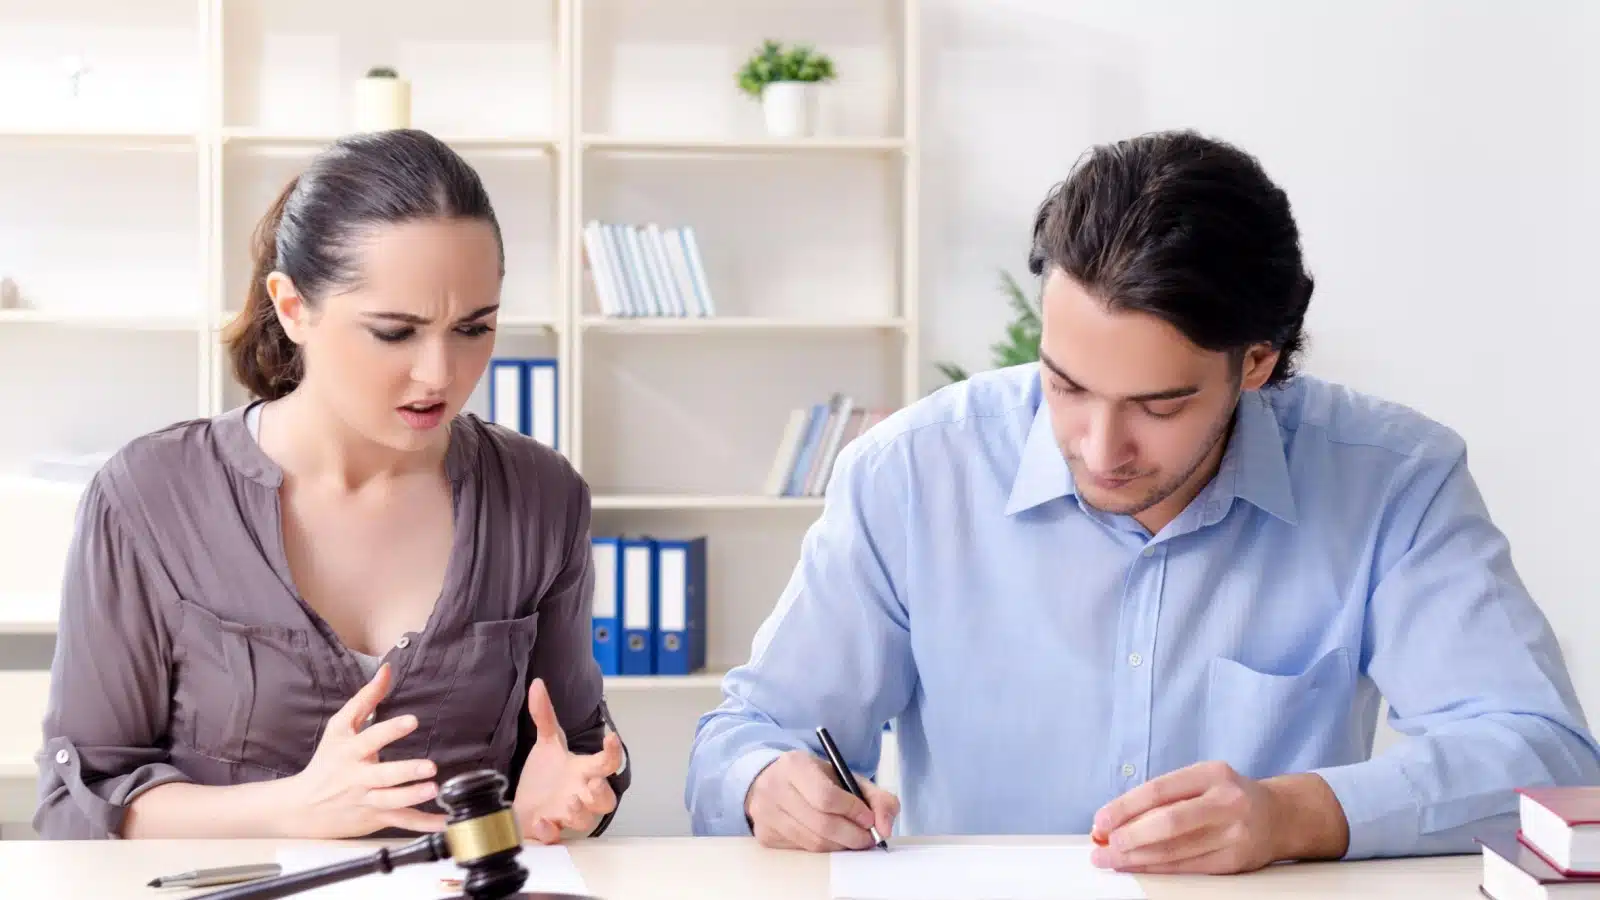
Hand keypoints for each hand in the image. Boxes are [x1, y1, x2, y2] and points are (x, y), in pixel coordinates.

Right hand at [281, 662, 446, 837]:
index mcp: (350, 752)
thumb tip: (387, 670)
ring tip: (434, 789)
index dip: (390, 730)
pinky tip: (442, 822)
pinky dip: (422, 823)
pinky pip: (400, 821)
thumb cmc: (326, 761)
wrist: (302, 807)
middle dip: (406, 771)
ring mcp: (367, 800)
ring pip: (391, 801)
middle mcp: (358, 777)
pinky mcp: (374, 818)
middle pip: (383, 775)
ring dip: (413, 796)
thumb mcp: (340, 727)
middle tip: (430, 767)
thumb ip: (366, 698)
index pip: (371, 738)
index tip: (411, 721)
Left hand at [513, 678, 624, 842]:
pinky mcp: (550, 831)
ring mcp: (567, 815)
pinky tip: (542, 822)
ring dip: (580, 813)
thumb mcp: (546, 744)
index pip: (608, 763)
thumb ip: (544, 715)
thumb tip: (537, 684)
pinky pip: (557, 837)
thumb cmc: (544, 776)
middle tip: (590, 784)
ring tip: (566, 803)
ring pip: (586, 821)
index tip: (611, 737)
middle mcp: (581, 794)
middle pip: (607, 800)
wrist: (524, 803)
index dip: (613, 751)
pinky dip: (551, 831)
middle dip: (601, 794)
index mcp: (584, 771)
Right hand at [744, 749, 899, 851]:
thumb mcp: (844, 777)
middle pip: (822, 824)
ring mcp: (766, 814)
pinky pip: (803, 851)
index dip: (853, 811)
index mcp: (794, 765)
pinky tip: (831, 840)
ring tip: (854, 839)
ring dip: (841, 846)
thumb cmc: (814, 779)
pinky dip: (824, 850)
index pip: (826, 796)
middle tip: (869, 838)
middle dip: (853, 836)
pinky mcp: (765, 836)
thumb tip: (885, 828)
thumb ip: (875, 797)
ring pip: (814, 843)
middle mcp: (774, 788)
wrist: (770, 781)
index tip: (870, 819)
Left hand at [1089, 761, 1281, 873]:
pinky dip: (1159, 870)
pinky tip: (1139, 868)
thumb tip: (1112, 821)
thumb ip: (1162, 797)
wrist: (1278, 817)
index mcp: (1212, 773)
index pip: (1159, 790)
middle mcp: (1226, 802)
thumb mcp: (1201, 781)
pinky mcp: (1236, 861)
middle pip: (1168, 822)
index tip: (1100, 821)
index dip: (1124, 808)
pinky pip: (1189, 869)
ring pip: (1176, 850)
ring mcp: (1234, 833)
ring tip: (1111, 860)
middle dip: (1129, 837)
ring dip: (1137, 858)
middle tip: (1103, 846)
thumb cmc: (1226, 797)